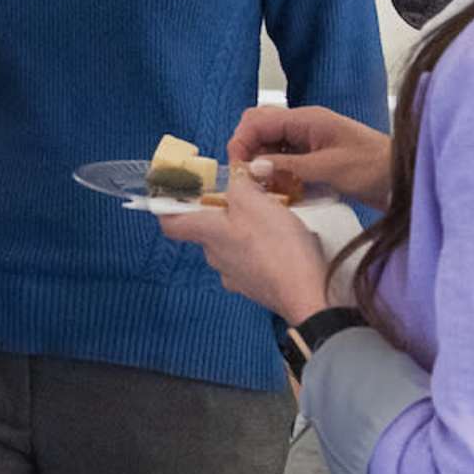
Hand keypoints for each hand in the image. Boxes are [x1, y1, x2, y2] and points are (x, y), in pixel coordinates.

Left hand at [157, 170, 336, 323]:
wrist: (306, 294)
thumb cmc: (278, 247)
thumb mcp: (256, 202)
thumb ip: (238, 185)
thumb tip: (233, 179)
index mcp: (208, 234)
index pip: (170, 223)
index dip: (167, 207)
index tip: (173, 193)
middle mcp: (215, 257)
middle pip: (206, 229)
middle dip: (221, 211)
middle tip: (244, 195)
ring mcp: (234, 275)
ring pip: (230, 245)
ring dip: (244, 229)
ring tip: (271, 216)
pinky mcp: (255, 286)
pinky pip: (250, 260)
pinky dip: (260, 248)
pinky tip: (282, 242)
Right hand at [228, 103, 392, 206]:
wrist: (404, 177)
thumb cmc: (372, 167)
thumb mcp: (329, 168)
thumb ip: (289, 167)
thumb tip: (253, 168)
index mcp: (306, 119)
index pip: (258, 120)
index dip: (241, 142)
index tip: (237, 170)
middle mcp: (303, 126)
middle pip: (260, 129)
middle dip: (248, 152)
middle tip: (247, 180)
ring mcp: (309, 141)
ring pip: (270, 146)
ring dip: (262, 165)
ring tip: (263, 189)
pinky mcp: (315, 158)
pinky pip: (285, 160)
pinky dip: (277, 173)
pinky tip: (279, 191)